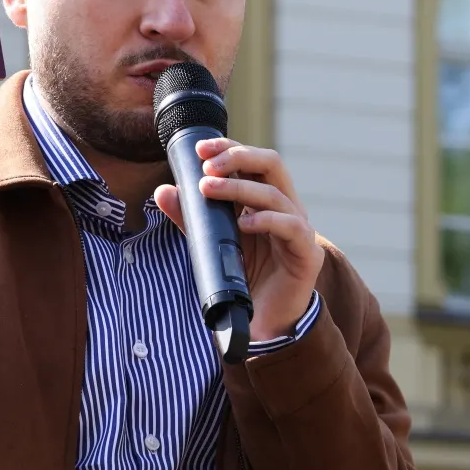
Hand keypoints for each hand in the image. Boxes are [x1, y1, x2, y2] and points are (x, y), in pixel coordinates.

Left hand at [154, 139, 324, 341]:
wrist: (263, 321)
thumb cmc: (242, 275)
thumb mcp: (212, 241)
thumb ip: (191, 217)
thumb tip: (163, 192)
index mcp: (266, 198)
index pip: (252, 160)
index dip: (228, 148)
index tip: (199, 149)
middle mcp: (286, 206)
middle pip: (271, 163)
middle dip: (237, 157)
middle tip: (206, 166)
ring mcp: (300, 228)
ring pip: (274, 194)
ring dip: (238, 188)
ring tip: (208, 190)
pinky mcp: (307, 254)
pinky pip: (291, 227)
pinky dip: (266, 220)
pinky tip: (243, 224)